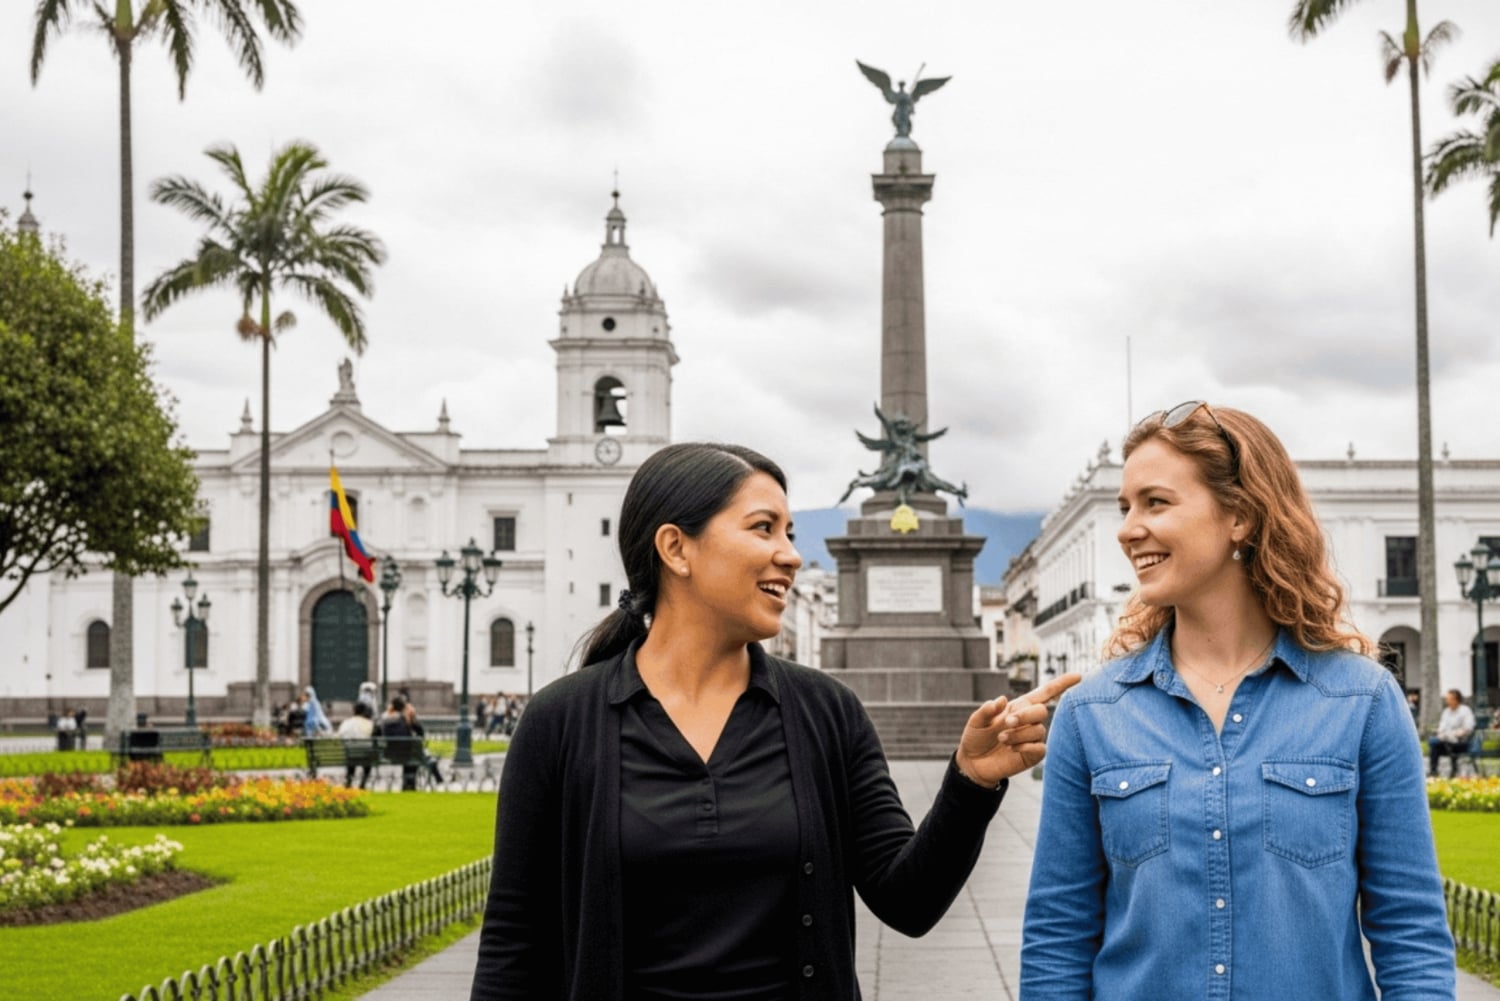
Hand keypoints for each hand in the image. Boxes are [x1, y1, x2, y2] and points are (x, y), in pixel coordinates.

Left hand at [954, 673, 1082, 786]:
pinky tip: (1012, 749)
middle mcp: (1030, 721)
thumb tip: (1002, 700)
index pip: (1045, 693)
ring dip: (1018, 734)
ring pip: (1038, 730)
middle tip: (1007, 722)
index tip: (1079, 676)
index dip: (1062, 684)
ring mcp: (1033, 738)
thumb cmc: (976, 738)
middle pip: (1042, 711)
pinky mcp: (1033, 755)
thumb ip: (986, 710)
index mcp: (1019, 707)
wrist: (974, 763)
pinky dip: (1024, 746)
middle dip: (1025, 715)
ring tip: (1002, 739)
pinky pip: (1039, 747)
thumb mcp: (976, 721)